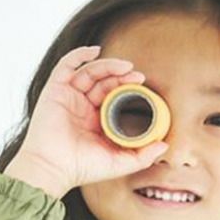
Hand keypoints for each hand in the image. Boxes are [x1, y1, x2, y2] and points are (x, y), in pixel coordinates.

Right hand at [12, 45, 169, 195]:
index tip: (142, 85)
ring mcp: (68, 97)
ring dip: (108, 65)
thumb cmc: (82, 169)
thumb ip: (143, 157)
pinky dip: (80, 54)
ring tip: (125, 67)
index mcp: (96, 121)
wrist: (54, 168)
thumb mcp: (119, 163)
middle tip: (138, 76)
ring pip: (90, 72)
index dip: (127, 88)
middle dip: (121, 76)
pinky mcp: (55, 90)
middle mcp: (82, 107)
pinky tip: (95, 51)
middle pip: (104, 82)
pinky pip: (66, 65)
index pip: (114, 97)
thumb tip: (165, 145)